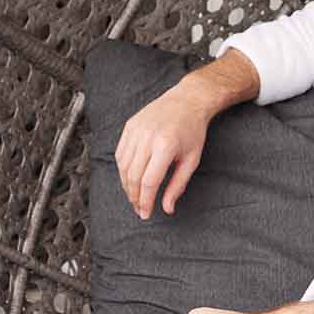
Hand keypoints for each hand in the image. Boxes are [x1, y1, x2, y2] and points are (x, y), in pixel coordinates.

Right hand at [114, 85, 214, 219]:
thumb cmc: (192, 131)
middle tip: (139, 209)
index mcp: (165, 145)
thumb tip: (167, 209)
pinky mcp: (129, 126)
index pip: (148, 181)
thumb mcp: (191, 160)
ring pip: (123, 166)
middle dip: (134, 197)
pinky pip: (120, 153)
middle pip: (133, 176)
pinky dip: (123, 169)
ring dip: (126, 185)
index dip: (145, 201)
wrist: (187, 100)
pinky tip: (130, 178)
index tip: (146, 214)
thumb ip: (178, 186)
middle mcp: (147, 137)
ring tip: (135, 196)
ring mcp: (136, 130)